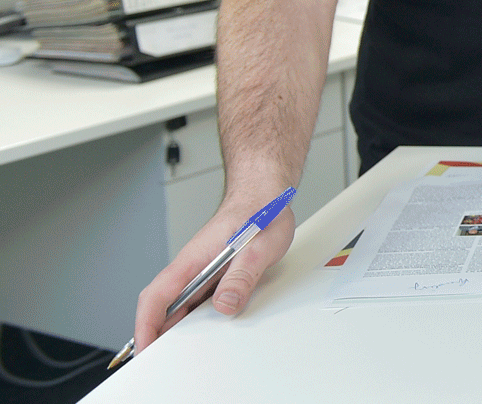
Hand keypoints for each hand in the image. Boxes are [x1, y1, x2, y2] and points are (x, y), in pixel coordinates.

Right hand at [132, 192, 295, 352]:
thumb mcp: (259, 248)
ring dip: (173, 327)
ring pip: (178, 303)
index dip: (145, 324)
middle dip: (153, 333)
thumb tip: (225, 304)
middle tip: (156, 361)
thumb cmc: (261, 213)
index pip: (157, 296)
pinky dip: (191, 317)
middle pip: (161, 304)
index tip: (143, 347)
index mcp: (193, 259)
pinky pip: (195, 298)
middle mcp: (192, 265)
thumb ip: (242, 277)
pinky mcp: (213, 272)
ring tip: (176, 353)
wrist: (266, 194)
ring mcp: (201, 269)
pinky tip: (200, 331)